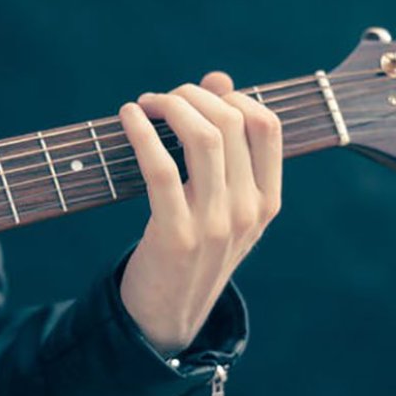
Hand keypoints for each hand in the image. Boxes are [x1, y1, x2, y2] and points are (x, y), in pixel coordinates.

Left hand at [118, 72, 281, 354]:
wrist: (168, 316)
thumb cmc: (191, 250)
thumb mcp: (221, 203)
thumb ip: (226, 146)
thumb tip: (219, 79)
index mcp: (267, 202)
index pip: (267, 126)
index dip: (232, 96)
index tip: (200, 95)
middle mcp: (248, 212)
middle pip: (231, 123)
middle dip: (192, 95)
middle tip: (162, 98)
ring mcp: (215, 225)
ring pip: (203, 138)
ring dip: (170, 106)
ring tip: (146, 104)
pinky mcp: (175, 235)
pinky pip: (160, 168)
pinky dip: (141, 133)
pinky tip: (128, 117)